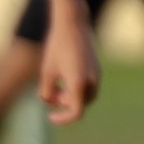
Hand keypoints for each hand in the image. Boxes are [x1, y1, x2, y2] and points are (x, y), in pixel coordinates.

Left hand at [37, 0, 99, 124]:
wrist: (72, 23)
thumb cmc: (57, 46)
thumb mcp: (47, 71)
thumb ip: (46, 91)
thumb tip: (50, 102)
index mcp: (79, 83)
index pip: (75, 113)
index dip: (63, 119)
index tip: (50, 118)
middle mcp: (92, 81)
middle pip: (81, 104)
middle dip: (65, 104)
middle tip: (51, 93)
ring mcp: (97, 74)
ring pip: (86, 96)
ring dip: (72, 97)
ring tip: (57, 85)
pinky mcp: (97, 68)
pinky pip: (89, 86)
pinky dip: (78, 88)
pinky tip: (64, 76)